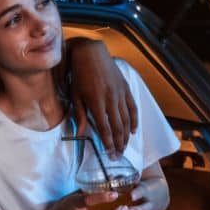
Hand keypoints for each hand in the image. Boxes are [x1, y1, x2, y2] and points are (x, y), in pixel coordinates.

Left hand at [67, 39, 137, 157]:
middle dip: (118, 144)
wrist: (91, 53)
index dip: (108, 144)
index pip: (105, 129)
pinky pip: (133, 107)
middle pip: (118, 127)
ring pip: (126, 120)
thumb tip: (80, 134)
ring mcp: (120, 94)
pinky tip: (133, 131)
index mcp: (96, 102)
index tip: (109, 155)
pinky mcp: (126, 88)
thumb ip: (80, 115)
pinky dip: (134, 120)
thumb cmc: (79, 75)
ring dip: (126, 136)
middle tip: (117, 157)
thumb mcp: (75, 95)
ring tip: (124, 148)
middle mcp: (111, 99)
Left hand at [123, 181, 166, 209]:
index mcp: (145, 190)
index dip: (137, 194)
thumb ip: (123, 179)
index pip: (142, 191)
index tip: (132, 196)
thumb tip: (109, 175)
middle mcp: (149, 202)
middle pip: (145, 207)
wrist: (159, 194)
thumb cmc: (141, 187)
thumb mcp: (135, 181)